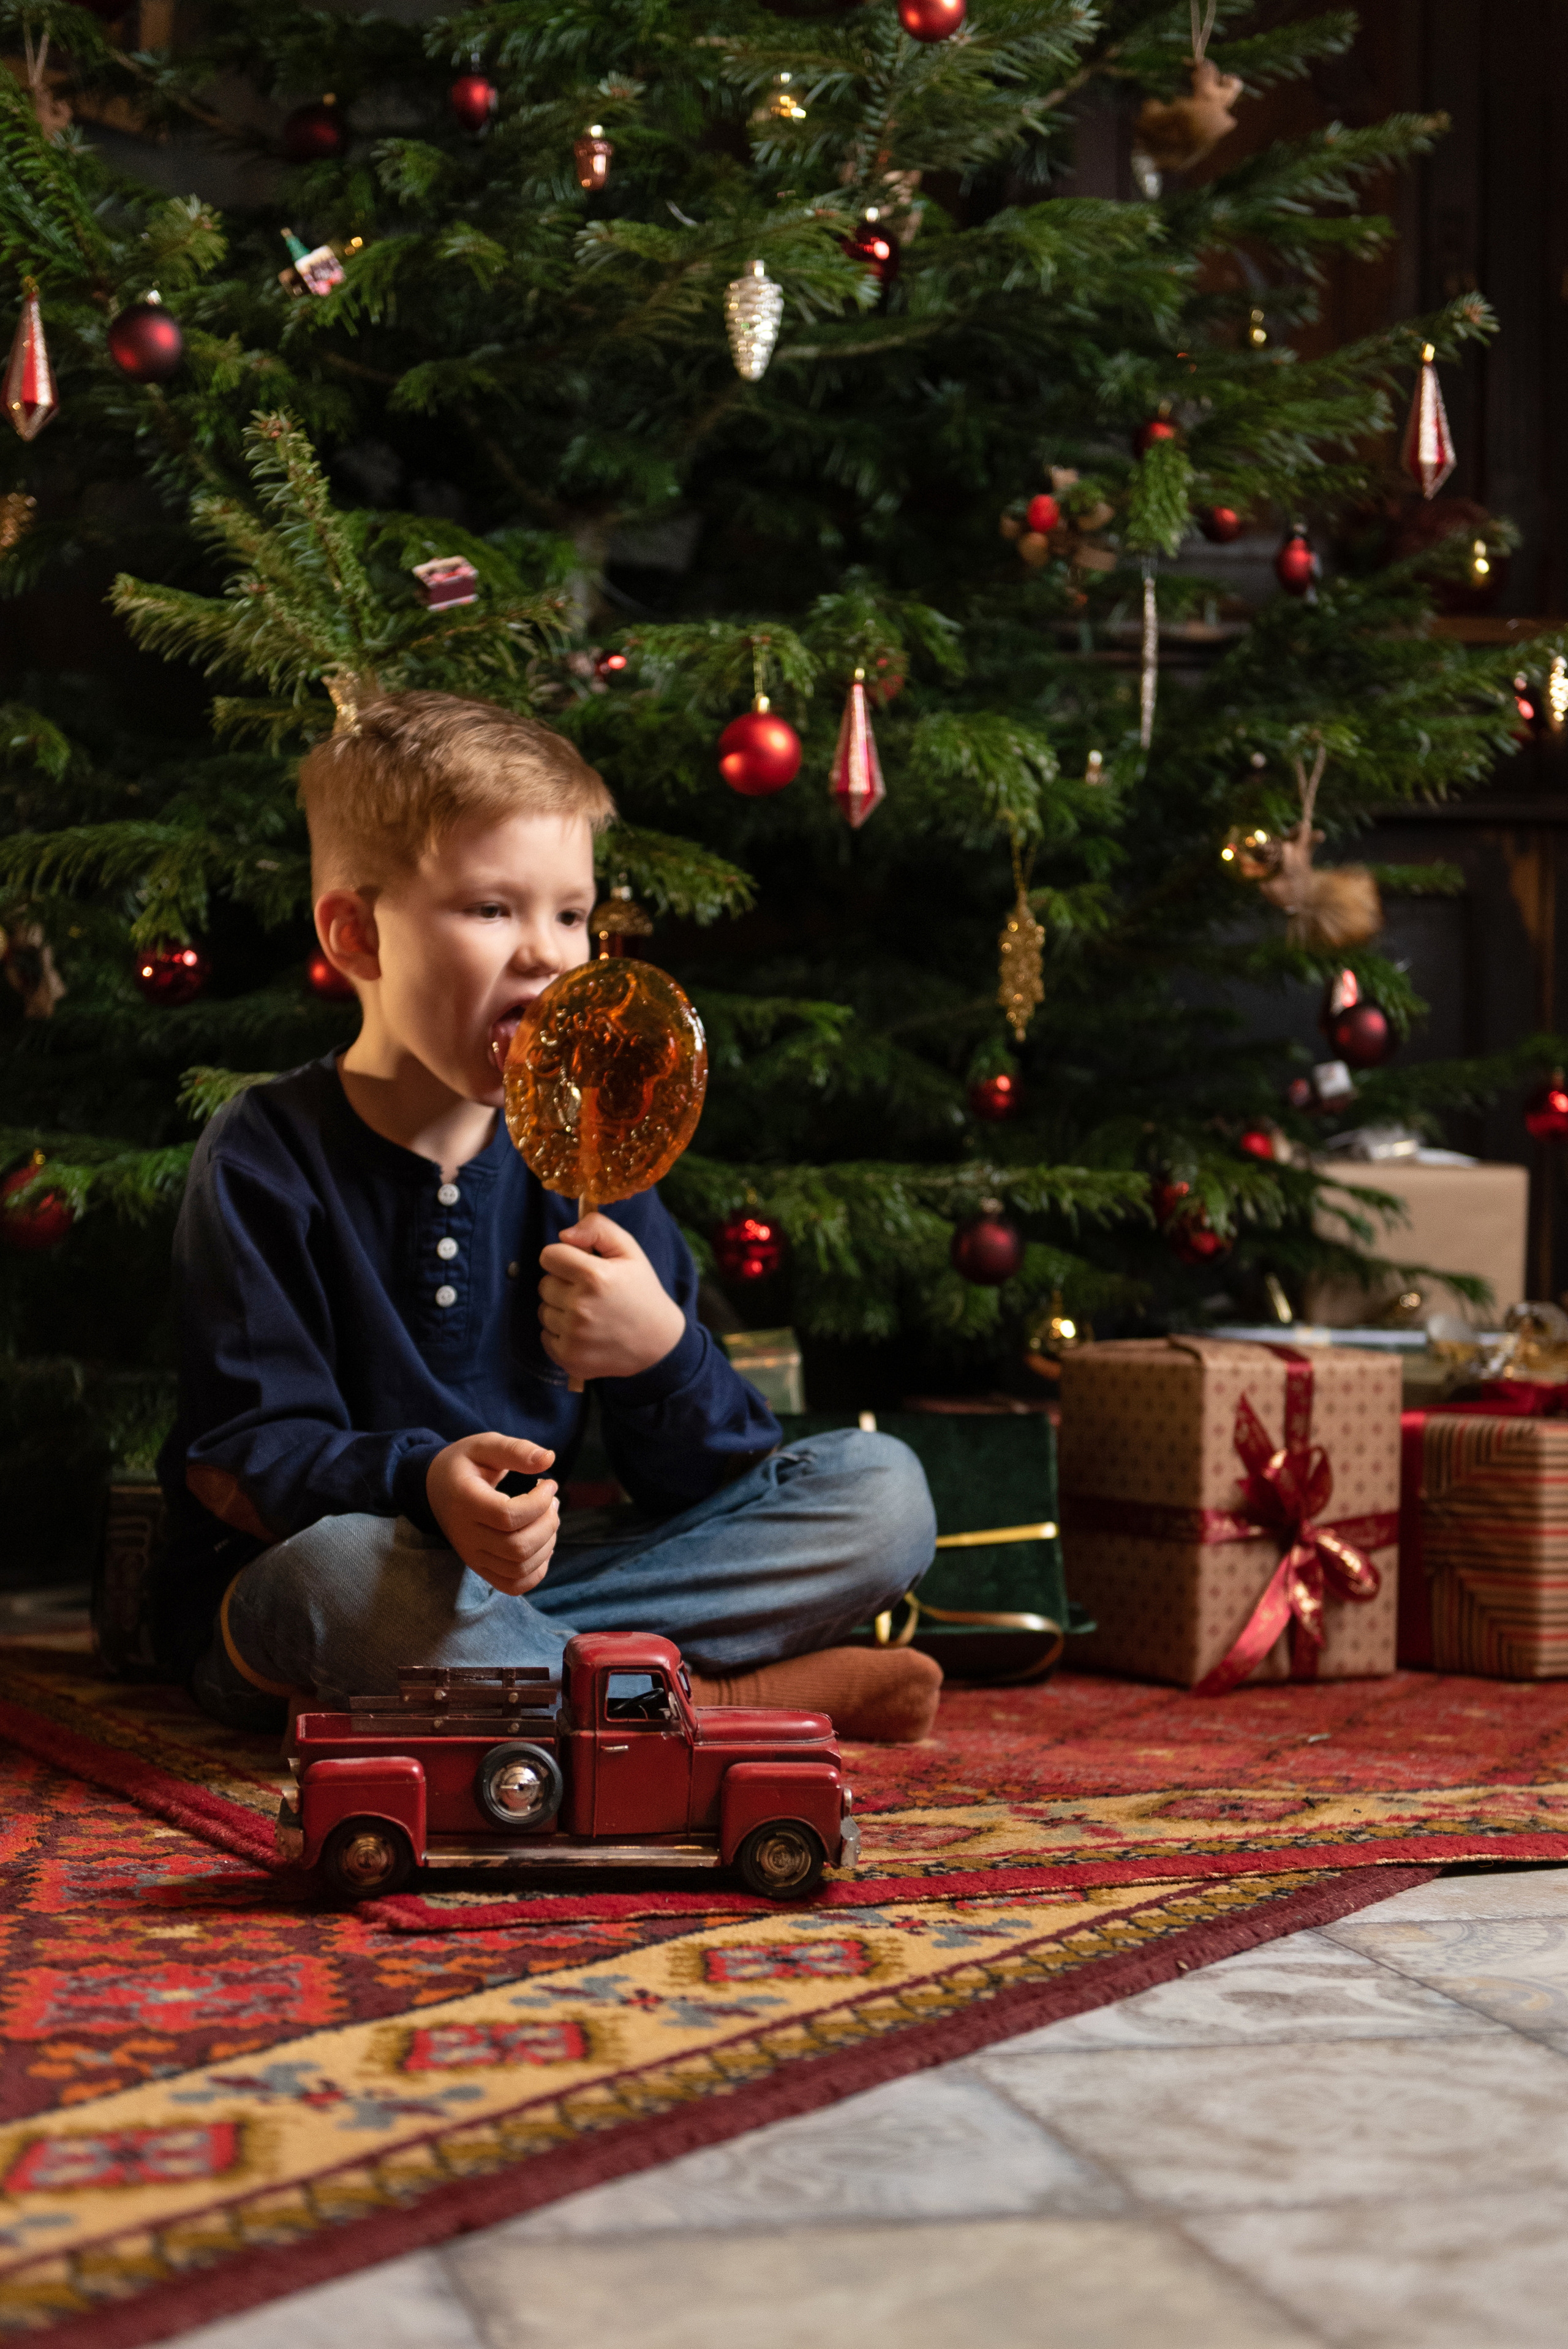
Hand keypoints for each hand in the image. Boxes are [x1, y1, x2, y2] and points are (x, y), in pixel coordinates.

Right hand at [427, 1433, 558, 1596]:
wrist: (435, 1489)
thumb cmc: (464, 1465)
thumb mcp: (485, 1445)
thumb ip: (515, 1450)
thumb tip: (549, 1459)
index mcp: (465, 1502)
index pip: (508, 1516)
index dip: (538, 1503)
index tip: (548, 1484)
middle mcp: (466, 1536)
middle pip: (518, 1547)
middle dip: (548, 1524)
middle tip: (551, 1502)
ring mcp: (472, 1556)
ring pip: (520, 1568)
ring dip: (547, 1544)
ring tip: (547, 1518)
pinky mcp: (480, 1568)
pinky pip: (514, 1585)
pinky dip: (537, 1570)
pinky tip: (540, 1543)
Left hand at [538, 1212, 685, 1381]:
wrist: (659, 1345)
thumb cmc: (641, 1292)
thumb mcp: (630, 1251)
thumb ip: (598, 1229)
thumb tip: (564, 1234)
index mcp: (594, 1276)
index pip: (549, 1256)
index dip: (564, 1258)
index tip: (579, 1267)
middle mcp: (580, 1307)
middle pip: (544, 1284)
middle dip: (562, 1285)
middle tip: (590, 1293)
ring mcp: (573, 1336)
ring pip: (544, 1311)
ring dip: (561, 1310)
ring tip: (589, 1314)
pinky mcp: (569, 1358)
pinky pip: (546, 1336)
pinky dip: (561, 1334)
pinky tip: (585, 1333)